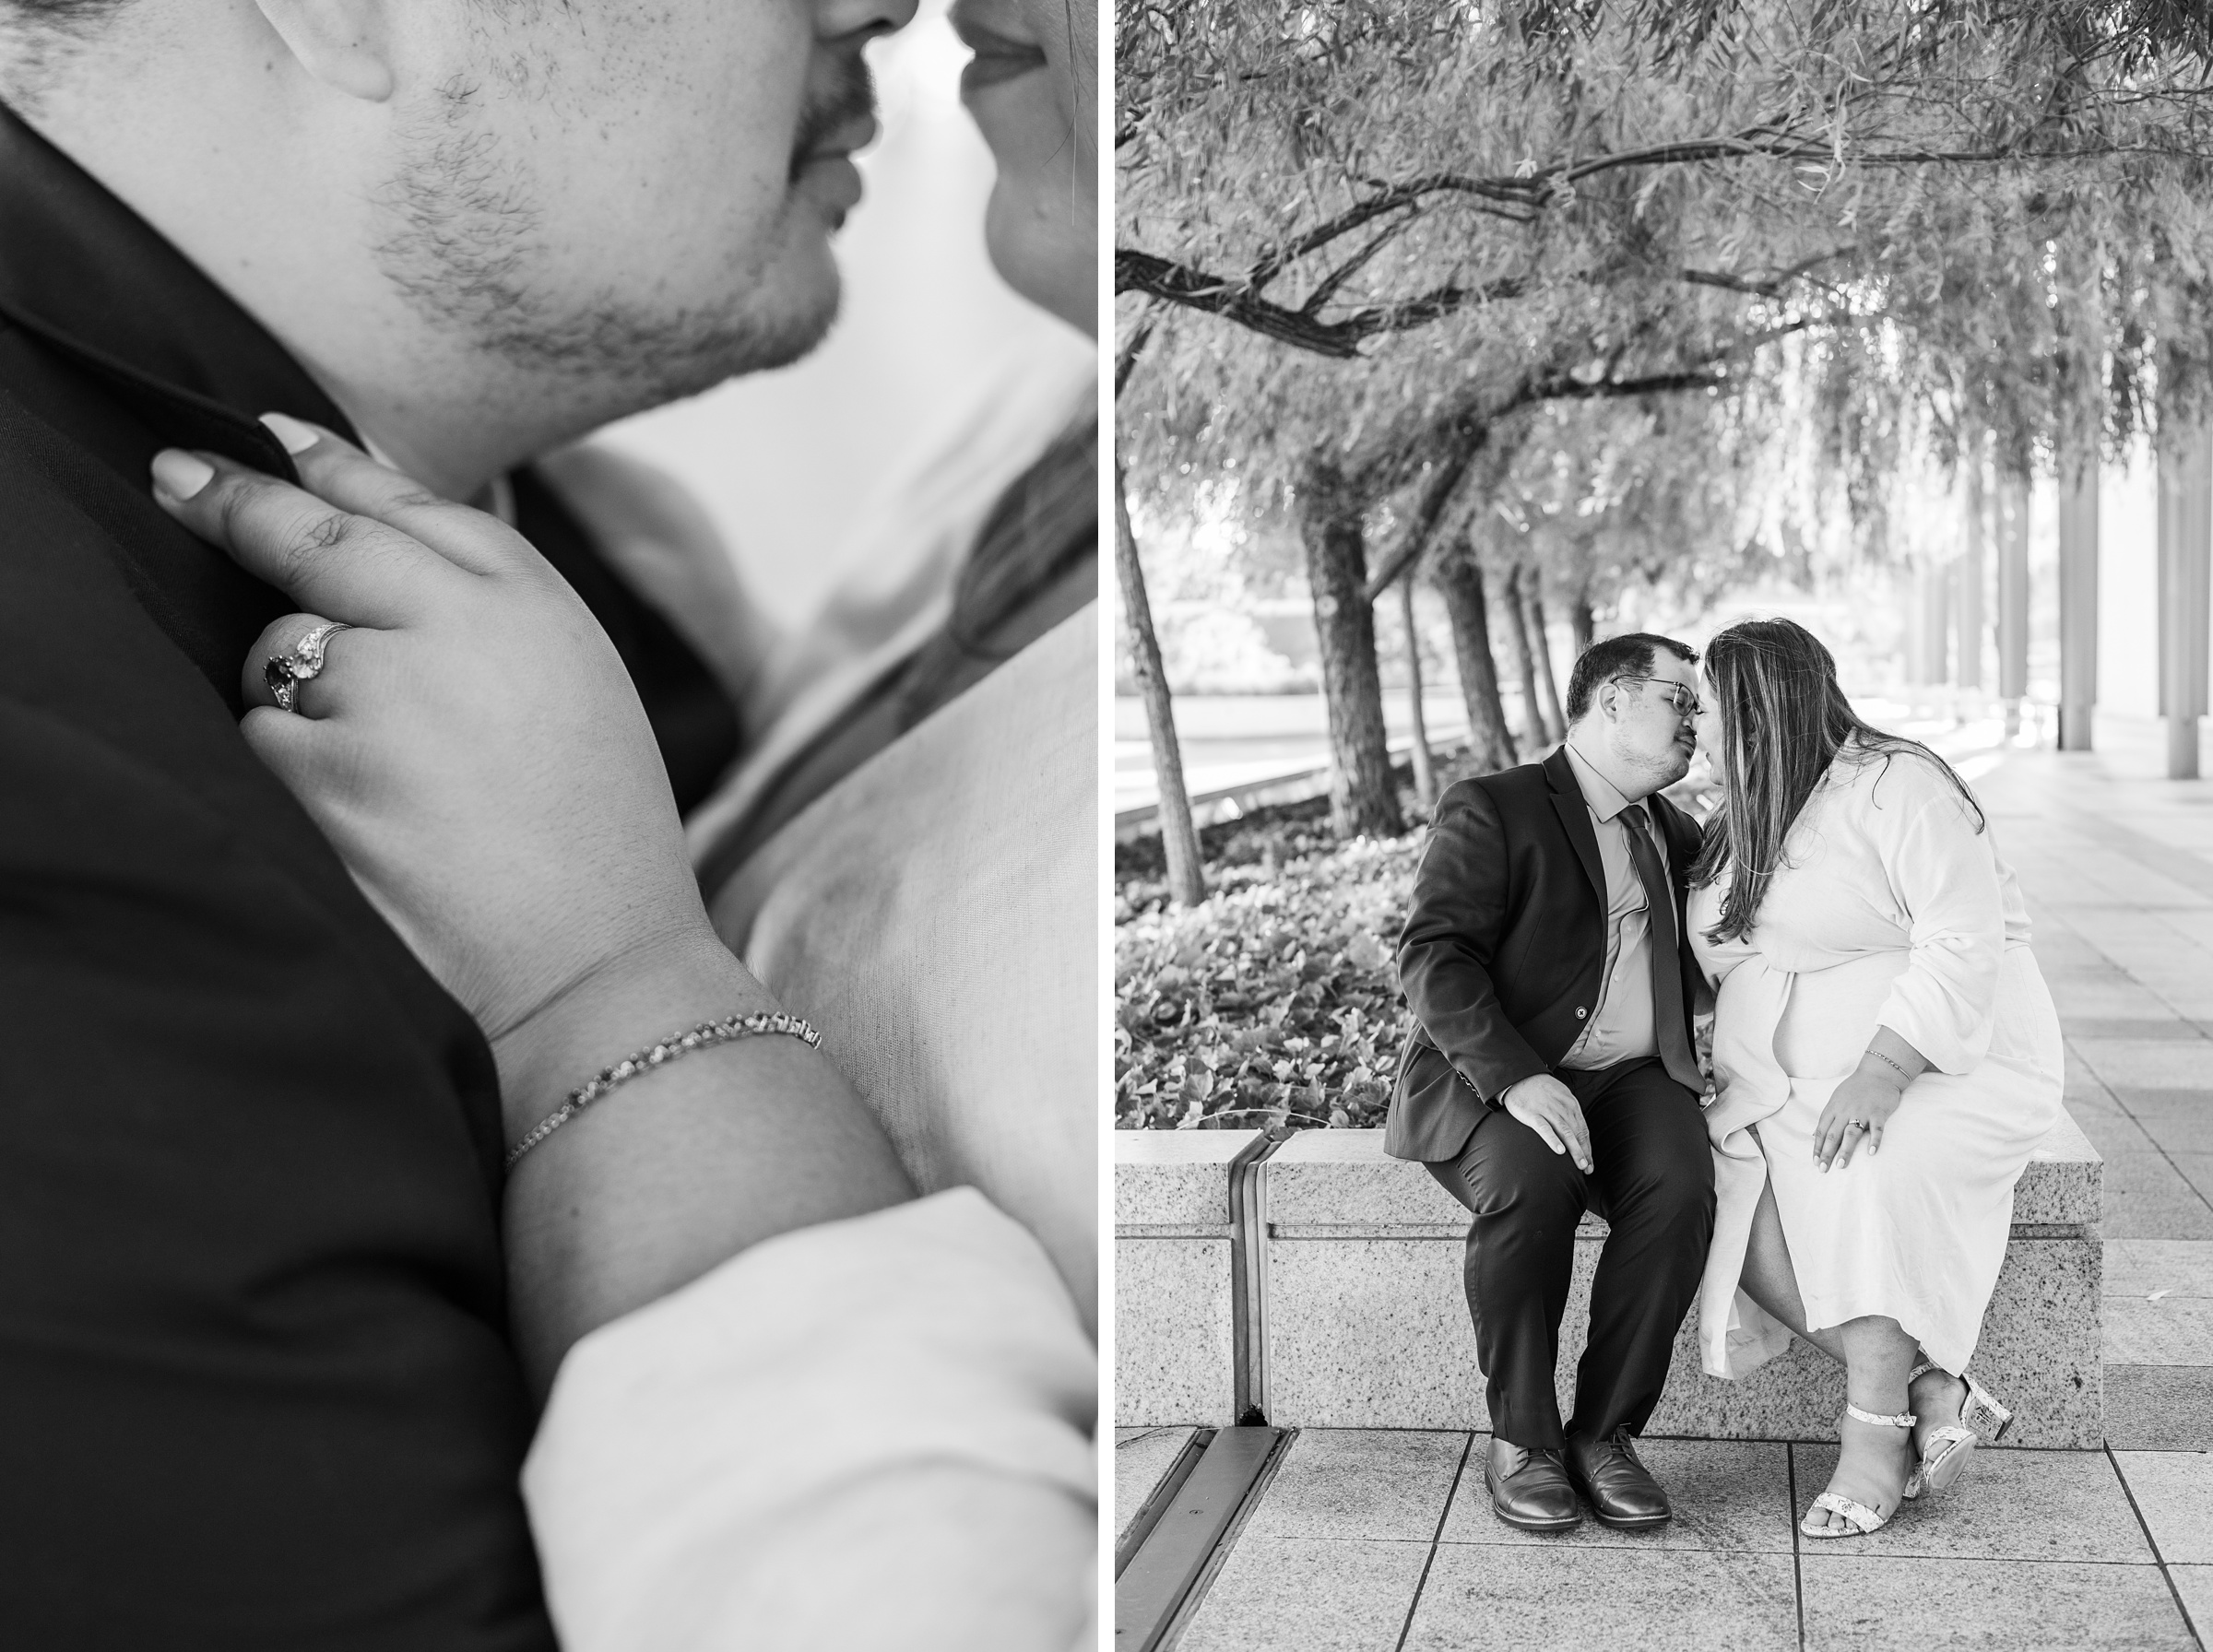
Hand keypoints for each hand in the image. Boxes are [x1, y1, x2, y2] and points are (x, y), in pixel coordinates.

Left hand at [150, 420, 722, 1096]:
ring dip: (299, 694)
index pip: (404, 501)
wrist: (597, 954)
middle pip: (312, 537)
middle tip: (172, 477)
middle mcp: (455, 620)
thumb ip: (488, 603)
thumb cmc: (595, 829)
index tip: (266, 434)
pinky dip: (292, 770)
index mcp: (530, 596)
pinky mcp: (325, 766)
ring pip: (278, 654)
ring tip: (394, 777)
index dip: (327, 463)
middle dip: (232, 503)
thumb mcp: (576, 680)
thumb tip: (379, 535)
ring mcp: (384, 689)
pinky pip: (264, 738)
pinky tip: (371, 818)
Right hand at [1499, 1073, 1591, 1173]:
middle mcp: (1562, 1108)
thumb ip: (1569, 1112)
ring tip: (1580, 1164)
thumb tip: (1577, 1132)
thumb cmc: (1540, 1089)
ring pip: (1566, 1132)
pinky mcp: (1532, 1114)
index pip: (1583, 1130)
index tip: (1590, 1162)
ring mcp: (1548, 1110)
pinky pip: (1545, 1129)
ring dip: (1575, 1150)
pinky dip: (1553, 1140)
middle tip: (1587, 1169)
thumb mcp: (1560, 1095)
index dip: (1587, 1147)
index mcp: (1571, 1104)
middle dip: (1584, 1152)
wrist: (1519, 1076)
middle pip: (1577, 1133)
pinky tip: (1560, 1151)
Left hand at [1813, 1067, 1905, 1170]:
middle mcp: (1845, 1111)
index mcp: (1833, 1109)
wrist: (1877, 1073)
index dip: (1818, 1147)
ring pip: (1851, 1133)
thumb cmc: (1855, 1088)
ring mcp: (1862, 1112)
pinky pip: (1877, 1128)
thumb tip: (1815, 1135)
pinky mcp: (1878, 1112)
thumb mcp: (1836, 1100)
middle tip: (1823, 1169)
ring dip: (1845, 1150)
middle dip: (1827, 1153)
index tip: (1815, 1162)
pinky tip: (1871, 1153)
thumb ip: (1827, 1118)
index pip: (1822, 1131)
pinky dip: (1874, 1140)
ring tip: (1841, 1165)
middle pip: (1834, 1135)